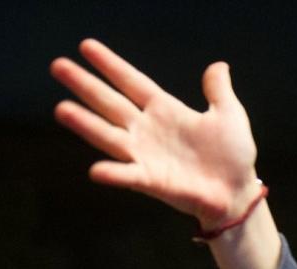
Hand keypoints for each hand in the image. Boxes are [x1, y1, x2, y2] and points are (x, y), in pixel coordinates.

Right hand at [51, 39, 259, 226]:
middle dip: (84, 85)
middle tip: (57, 66)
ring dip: (86, 125)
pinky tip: (96, 170)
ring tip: (61, 110)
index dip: (110, 65)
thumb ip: (218, 91)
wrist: (238, 192)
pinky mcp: (152, 181)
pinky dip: (114, 174)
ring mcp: (146, 155)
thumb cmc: (233, 156)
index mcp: (164, 110)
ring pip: (109, 136)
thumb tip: (218, 66)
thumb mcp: (229, 115)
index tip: (86, 46)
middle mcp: (147, 130)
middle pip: (110, 103)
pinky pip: (129, 176)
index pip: (131, 81)